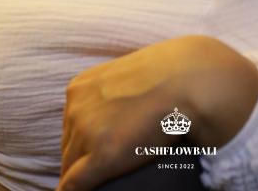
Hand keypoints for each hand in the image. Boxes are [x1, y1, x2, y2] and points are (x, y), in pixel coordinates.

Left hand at [57, 34, 257, 190]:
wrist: (187, 81)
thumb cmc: (166, 77)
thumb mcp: (127, 78)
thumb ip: (112, 94)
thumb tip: (116, 113)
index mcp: (80, 88)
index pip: (70, 128)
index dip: (83, 145)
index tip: (94, 155)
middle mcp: (76, 108)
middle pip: (69, 148)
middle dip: (83, 160)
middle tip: (107, 166)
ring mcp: (85, 132)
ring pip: (71, 168)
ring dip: (85, 175)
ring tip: (105, 179)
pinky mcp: (101, 156)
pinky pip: (74, 185)